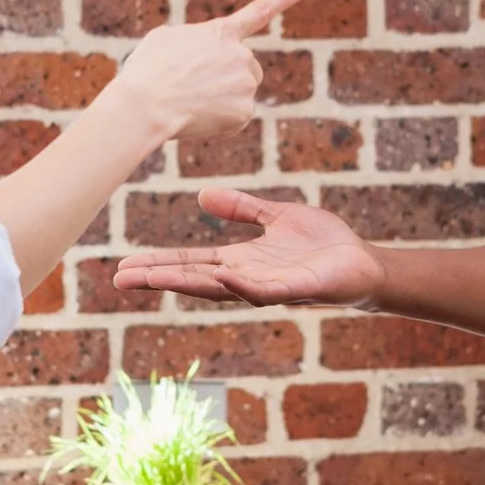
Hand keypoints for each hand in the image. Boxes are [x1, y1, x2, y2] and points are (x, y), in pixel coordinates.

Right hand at [110, 0, 304, 141]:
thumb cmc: (147, 71)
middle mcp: (241, 55)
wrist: (146, 103)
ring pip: (242, 94)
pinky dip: (220, 123)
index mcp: (221, 32)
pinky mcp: (244, 111)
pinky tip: (197, 118)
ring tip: (191, 101)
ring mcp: (245, 83)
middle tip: (194, 87)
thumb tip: (198, 58)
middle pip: (247, 69)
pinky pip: (236, 120)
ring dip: (223, 100)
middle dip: (229, 78)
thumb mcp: (164, 40)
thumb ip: (191, 41)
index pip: (258, 11)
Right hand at [114, 187, 387, 306]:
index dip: (159, 264)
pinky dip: (243, 283)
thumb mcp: (276, 218)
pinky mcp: (297, 289)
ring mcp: (270, 287)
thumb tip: (203, 195)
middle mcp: (248, 278)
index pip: (191, 264)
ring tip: (155, 279)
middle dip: (159, 279)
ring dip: (189, 283)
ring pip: (222, 288)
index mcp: (240, 261)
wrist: (363, 264)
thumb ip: (242, 208)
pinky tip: (222, 275)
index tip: (125, 266)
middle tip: (122, 279)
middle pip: (195, 279)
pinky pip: (265, 288)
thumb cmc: (322, 245)